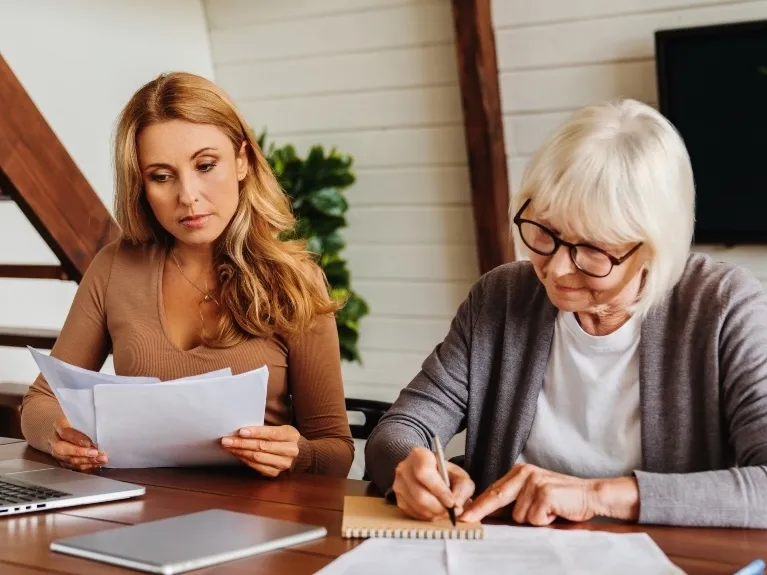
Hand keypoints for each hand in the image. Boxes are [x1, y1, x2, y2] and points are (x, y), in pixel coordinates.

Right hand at [48, 417, 107, 471]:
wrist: (74, 430)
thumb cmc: (82, 424)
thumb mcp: (84, 420)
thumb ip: (89, 426)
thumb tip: (100, 435)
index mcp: (59, 425)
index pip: (65, 432)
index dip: (77, 439)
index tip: (89, 443)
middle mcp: (55, 440)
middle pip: (62, 449)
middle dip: (80, 453)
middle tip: (95, 454)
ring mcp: (57, 452)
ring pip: (68, 460)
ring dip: (85, 461)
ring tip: (100, 460)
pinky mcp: (63, 462)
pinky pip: (72, 467)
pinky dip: (85, 466)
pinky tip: (95, 464)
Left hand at [220, 425, 299, 477]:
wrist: (300, 454)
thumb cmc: (285, 438)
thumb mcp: (282, 429)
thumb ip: (266, 429)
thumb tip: (242, 430)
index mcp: (291, 436)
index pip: (272, 433)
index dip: (256, 433)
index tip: (240, 431)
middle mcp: (289, 451)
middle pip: (262, 447)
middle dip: (242, 443)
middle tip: (226, 440)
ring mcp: (283, 464)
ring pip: (257, 458)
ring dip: (240, 452)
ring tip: (227, 447)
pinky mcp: (275, 473)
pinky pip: (256, 467)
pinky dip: (244, 460)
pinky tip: (236, 454)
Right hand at [392, 446, 474, 520]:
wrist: (427, 472)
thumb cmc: (444, 473)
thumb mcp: (459, 474)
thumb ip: (462, 489)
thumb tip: (457, 508)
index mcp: (420, 455)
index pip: (424, 473)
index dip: (439, 491)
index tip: (452, 502)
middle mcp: (404, 469)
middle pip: (420, 495)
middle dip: (439, 508)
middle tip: (452, 512)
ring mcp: (398, 485)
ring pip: (417, 507)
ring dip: (435, 514)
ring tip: (445, 512)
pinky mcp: (398, 499)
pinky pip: (413, 514)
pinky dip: (427, 517)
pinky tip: (435, 511)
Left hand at [460, 463, 638, 525]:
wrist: (591, 495)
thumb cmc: (562, 499)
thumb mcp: (534, 495)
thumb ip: (515, 500)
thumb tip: (490, 513)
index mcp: (520, 472)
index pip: (494, 490)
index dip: (479, 504)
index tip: (464, 513)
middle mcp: (525, 474)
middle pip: (496, 497)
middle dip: (480, 511)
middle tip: (466, 519)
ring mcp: (534, 482)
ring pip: (519, 515)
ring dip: (533, 520)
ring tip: (548, 512)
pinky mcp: (544, 493)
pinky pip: (534, 519)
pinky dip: (544, 521)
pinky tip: (555, 513)